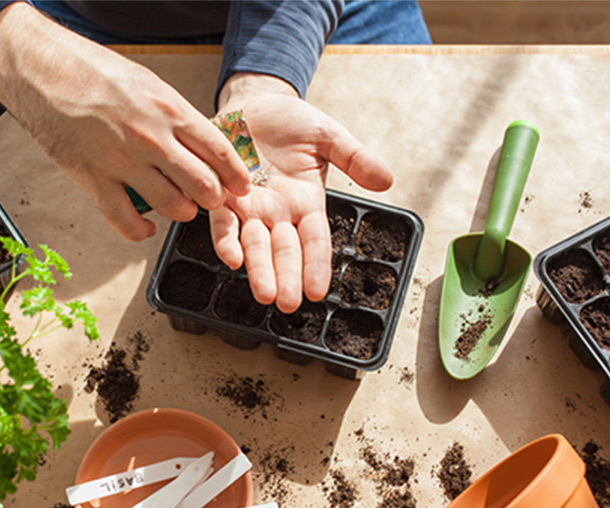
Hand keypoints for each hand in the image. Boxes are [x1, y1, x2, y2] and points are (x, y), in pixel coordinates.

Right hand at [0, 3, 250, 240]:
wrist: (44, 72)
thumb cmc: (95, 72)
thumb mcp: (148, 84)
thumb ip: (175, 115)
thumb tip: (201, 142)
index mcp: (169, 110)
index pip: (219, 151)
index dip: (236, 175)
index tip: (241, 186)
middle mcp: (151, 139)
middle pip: (202, 185)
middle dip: (214, 198)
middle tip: (212, 199)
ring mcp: (123, 162)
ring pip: (171, 206)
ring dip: (182, 212)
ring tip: (182, 208)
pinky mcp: (94, 179)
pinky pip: (125, 221)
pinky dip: (140, 231)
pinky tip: (146, 228)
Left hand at [213, 74, 393, 312]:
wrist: (253, 102)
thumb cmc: (291, 122)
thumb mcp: (328, 136)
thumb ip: (355, 158)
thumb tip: (387, 180)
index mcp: (306, 203)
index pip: (314, 241)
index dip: (316, 265)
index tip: (318, 291)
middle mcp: (278, 212)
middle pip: (284, 251)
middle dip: (286, 278)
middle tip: (288, 303)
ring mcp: (249, 207)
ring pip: (254, 244)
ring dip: (258, 269)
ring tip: (264, 293)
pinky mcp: (222, 195)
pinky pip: (223, 222)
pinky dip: (226, 239)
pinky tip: (230, 257)